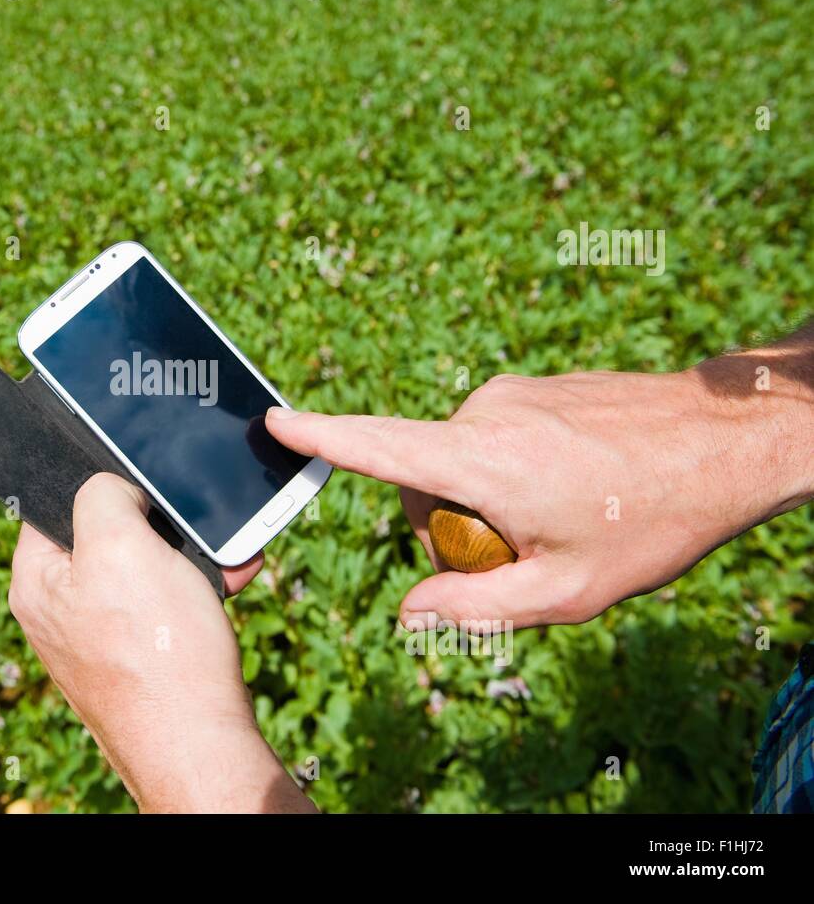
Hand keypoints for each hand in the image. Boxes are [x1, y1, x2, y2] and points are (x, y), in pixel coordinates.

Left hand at [8, 472, 315, 811]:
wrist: (200, 744)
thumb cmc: (156, 652)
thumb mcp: (119, 545)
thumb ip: (103, 494)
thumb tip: (113, 487)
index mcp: (36, 582)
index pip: (52, 504)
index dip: (98, 486)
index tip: (137, 488)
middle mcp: (62, 612)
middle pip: (108, 536)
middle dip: (159, 526)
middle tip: (191, 526)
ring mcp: (102, 637)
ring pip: (147, 569)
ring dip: (190, 556)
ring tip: (223, 556)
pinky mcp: (143, 657)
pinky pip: (171, 604)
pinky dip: (202, 589)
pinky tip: (228, 585)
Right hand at [266, 337, 813, 629]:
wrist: (728, 437)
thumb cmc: (652, 518)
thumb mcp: (568, 589)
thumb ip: (476, 605)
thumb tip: (410, 613)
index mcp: (482, 461)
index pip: (378, 447)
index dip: (321, 437)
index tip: (275, 420)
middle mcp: (484, 415)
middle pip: (421, 479)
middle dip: (448, 525)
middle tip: (525, 554)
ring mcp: (509, 395)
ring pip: (459, 461)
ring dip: (484, 499)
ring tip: (559, 518)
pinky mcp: (531, 389)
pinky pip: (491, 438)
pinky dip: (510, 472)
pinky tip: (570, 488)